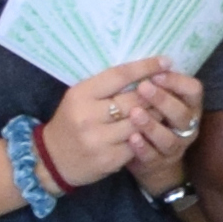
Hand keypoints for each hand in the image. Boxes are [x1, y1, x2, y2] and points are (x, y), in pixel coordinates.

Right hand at [41, 57, 182, 203]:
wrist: (53, 160)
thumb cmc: (70, 122)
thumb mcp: (79, 97)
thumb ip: (106, 86)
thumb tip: (144, 71)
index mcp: (81, 94)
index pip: (119, 75)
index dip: (145, 67)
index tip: (165, 61)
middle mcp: (88, 116)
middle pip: (134, 99)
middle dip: (155, 93)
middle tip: (169, 88)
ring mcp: (99, 140)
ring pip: (140, 122)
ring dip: (156, 114)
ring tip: (166, 107)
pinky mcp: (110, 159)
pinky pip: (137, 143)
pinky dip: (147, 135)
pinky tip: (154, 129)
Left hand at [127, 68, 204, 197]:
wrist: (151, 160)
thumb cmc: (152, 118)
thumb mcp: (158, 100)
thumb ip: (155, 84)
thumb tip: (145, 61)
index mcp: (189, 106)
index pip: (194, 90)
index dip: (177, 81)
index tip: (156, 73)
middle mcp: (187, 127)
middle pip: (182, 114)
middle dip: (163, 100)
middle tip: (143, 87)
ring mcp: (175, 148)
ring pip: (169, 138)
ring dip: (152, 125)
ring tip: (134, 113)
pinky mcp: (159, 164)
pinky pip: (153, 157)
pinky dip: (143, 147)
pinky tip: (131, 138)